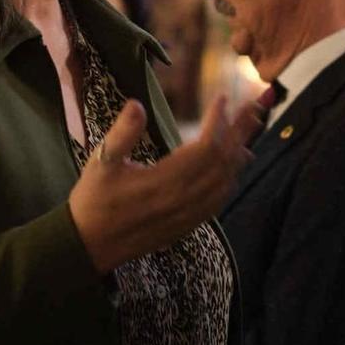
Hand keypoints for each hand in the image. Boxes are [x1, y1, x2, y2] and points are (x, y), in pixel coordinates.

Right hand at [69, 96, 262, 272]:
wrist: (90, 247)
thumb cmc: (93, 201)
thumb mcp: (100, 163)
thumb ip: (122, 133)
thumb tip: (137, 104)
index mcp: (163, 182)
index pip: (204, 147)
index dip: (218, 121)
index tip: (224, 98)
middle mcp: (182, 200)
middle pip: (223, 162)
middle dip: (240, 132)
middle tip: (254, 107)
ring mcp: (187, 215)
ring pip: (225, 182)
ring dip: (239, 154)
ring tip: (249, 131)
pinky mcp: (186, 225)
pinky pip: (218, 201)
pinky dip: (231, 179)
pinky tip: (234, 169)